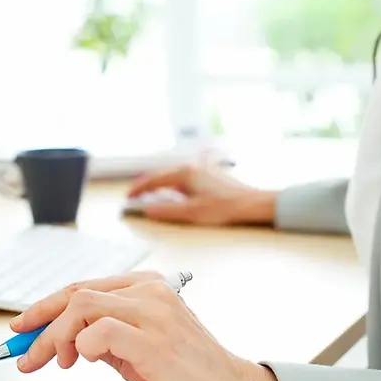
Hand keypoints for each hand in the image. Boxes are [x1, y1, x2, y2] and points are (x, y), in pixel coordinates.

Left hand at [10, 272, 287, 380]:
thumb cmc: (190, 373)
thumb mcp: (140, 347)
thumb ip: (107, 336)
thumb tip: (64, 339)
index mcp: (147, 285)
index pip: (83, 287)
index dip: (46, 306)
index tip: (21, 326)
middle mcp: (150, 290)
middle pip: (76, 294)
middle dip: (40, 324)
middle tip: (23, 353)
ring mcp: (154, 312)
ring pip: (82, 308)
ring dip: (57, 338)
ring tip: (57, 364)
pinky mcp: (155, 340)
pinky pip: (100, 333)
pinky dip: (83, 347)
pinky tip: (87, 362)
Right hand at [126, 164, 276, 225]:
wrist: (253, 204)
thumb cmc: (225, 207)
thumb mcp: (192, 213)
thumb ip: (167, 211)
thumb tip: (147, 210)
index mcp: (185, 173)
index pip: (154, 179)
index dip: (138, 189)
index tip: (128, 198)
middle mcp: (191, 167)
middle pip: (161, 175)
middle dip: (146, 186)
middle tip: (134, 196)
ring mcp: (200, 170)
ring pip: (171, 176)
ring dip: (158, 185)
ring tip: (148, 195)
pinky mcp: (208, 176)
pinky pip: (182, 178)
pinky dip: (171, 185)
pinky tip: (171, 194)